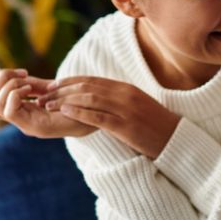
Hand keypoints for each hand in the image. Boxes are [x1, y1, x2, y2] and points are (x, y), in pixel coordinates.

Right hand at [0, 69, 93, 138]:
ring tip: (28, 81)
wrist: (96, 114)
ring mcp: (26, 126)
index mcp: (21, 111)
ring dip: (8, 86)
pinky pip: (11, 111)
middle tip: (21, 73)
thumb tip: (11, 74)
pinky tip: (30, 89)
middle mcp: (21, 121)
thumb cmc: (74, 102)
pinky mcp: (36, 128)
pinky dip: (15, 94)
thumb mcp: (48, 89)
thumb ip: (29, 84)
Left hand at [36, 76, 180, 158]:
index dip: (70, 81)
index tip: (54, 84)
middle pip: (87, 87)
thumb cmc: (155, 125)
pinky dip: (78, 113)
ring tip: (48, 105)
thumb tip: (96, 98)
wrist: (176, 139)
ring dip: (65, 101)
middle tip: (44, 95)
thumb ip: (118, 99)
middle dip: (62, 90)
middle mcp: (124, 96)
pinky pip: (97, 117)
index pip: (92, 80)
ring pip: (89, 99)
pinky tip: (65, 113)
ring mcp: (125, 110)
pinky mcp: (125, 126)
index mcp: (126, 89)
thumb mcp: (136, 105)